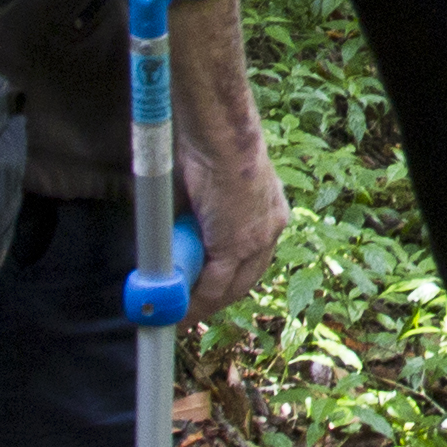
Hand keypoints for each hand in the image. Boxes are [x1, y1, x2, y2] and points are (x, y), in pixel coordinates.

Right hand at [186, 125, 291, 313]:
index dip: (228, 277)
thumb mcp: (211, 183)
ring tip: (178, 314)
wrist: (220, 132)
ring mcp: (257, 239)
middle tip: (189, 308)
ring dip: (203, 304)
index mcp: (269, 211)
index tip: (207, 289)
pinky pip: (214, 285)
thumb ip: (200, 212)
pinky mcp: (237, 245)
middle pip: (246, 278)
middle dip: (217, 298)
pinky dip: (194, 301)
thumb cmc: (211, 143)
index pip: (252, 257)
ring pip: (231, 287)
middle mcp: (271, 229)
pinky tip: (177, 310)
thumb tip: (176, 229)